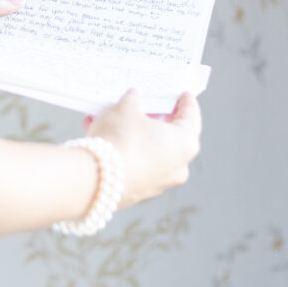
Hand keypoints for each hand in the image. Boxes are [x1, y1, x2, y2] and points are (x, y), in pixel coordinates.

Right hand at [83, 90, 200, 208]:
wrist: (95, 178)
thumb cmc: (120, 140)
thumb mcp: (126, 108)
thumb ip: (133, 99)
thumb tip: (134, 98)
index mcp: (185, 143)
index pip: (192, 117)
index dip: (186, 103)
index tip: (184, 95)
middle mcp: (177, 166)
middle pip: (169, 136)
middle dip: (154, 119)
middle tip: (145, 106)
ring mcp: (158, 182)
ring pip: (147, 150)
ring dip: (132, 133)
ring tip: (110, 118)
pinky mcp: (138, 191)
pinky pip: (132, 163)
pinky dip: (121, 148)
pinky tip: (99, 134)